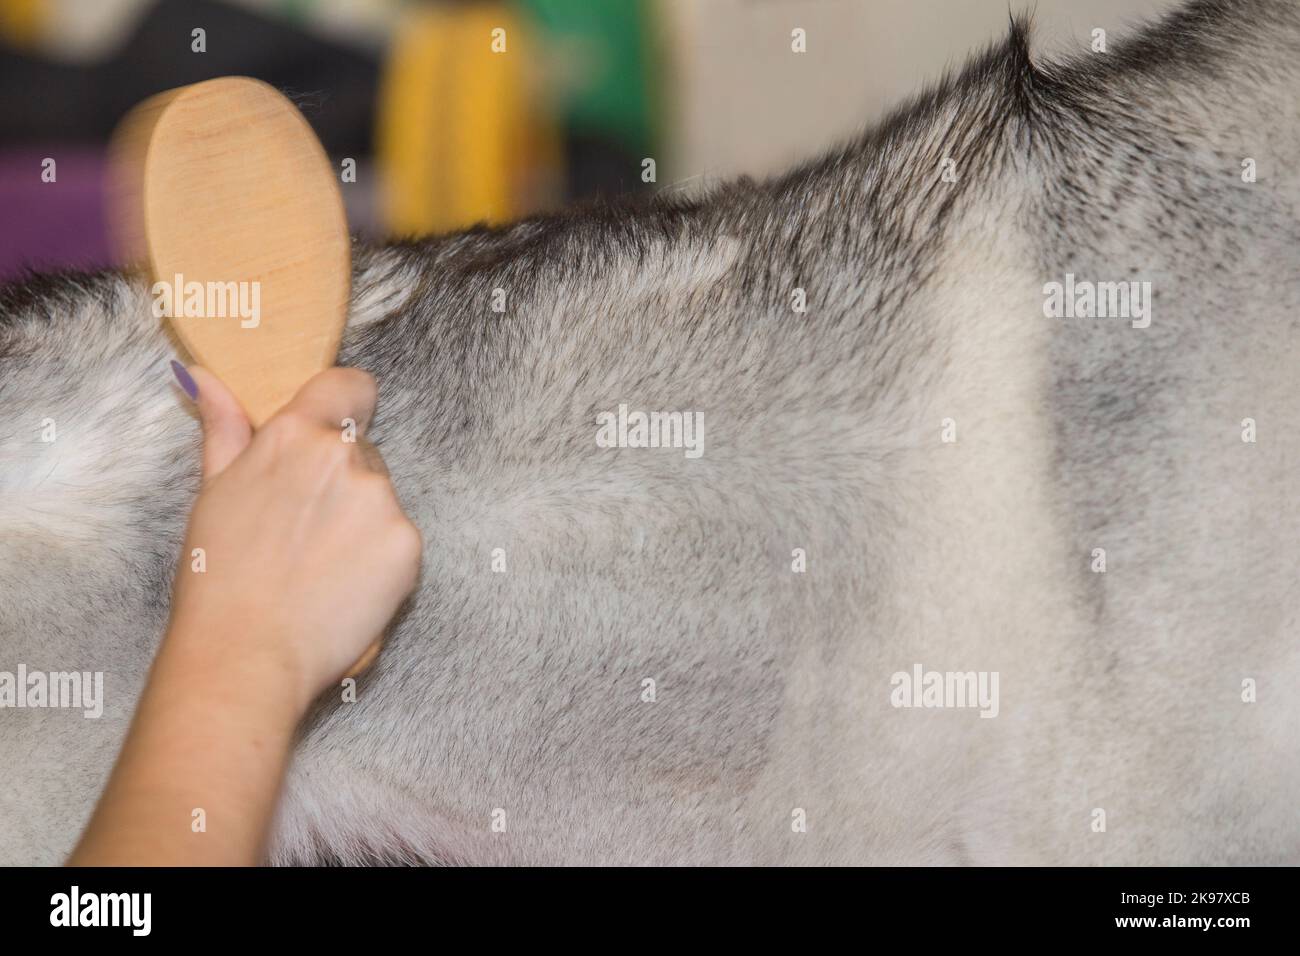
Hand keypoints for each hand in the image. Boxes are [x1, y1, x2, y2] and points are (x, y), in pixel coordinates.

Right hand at [169, 365, 420, 711]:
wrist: (247, 655)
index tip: (336, 428)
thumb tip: (208, 379)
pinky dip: (380, 559)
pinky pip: (399, 538)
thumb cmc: (220, 578)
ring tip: (318, 566)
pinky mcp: (408, 544)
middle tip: (301, 531)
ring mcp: (381, 501)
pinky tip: (343, 586)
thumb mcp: (214, 491)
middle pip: (362, 451)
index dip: (346, 404)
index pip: (350, 386)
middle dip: (340, 481)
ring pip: (381, 497)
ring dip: (361, 521)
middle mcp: (345, 457)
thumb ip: (225, 428)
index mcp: (296, 434)